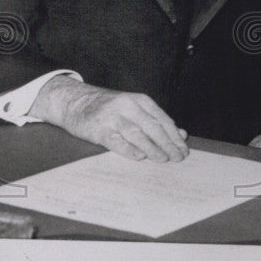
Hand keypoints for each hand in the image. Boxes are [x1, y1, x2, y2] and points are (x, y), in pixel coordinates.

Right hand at [29, 75, 188, 161]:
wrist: (76, 103)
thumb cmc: (111, 109)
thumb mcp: (135, 109)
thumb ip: (157, 121)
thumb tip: (182, 135)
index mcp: (140, 101)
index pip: (163, 120)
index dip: (175, 136)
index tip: (184, 150)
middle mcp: (128, 107)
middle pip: (153, 127)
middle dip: (168, 144)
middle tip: (178, 158)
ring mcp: (113, 117)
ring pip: (137, 134)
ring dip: (152, 148)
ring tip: (163, 159)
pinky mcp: (99, 129)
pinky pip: (117, 141)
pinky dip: (129, 150)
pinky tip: (140, 157)